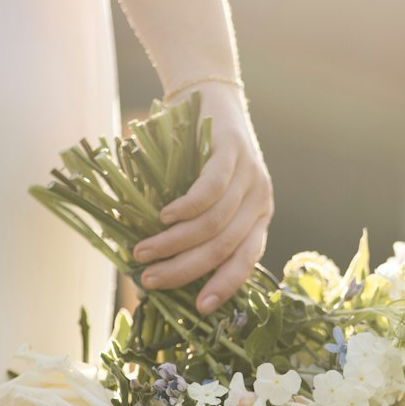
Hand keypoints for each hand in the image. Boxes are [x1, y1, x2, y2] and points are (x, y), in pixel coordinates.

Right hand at [132, 83, 273, 312]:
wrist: (208, 95)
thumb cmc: (196, 157)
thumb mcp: (202, 199)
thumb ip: (191, 230)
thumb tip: (157, 270)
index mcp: (258, 219)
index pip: (246, 262)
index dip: (224, 288)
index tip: (199, 310)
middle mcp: (260, 200)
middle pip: (223, 248)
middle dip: (184, 270)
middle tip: (150, 280)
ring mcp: (250, 175)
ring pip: (214, 224)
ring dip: (175, 243)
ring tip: (144, 251)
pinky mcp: (233, 150)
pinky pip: (211, 190)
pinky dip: (186, 209)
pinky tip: (163, 217)